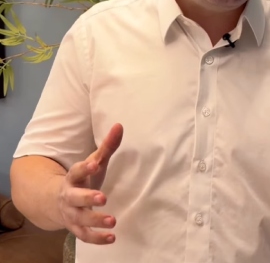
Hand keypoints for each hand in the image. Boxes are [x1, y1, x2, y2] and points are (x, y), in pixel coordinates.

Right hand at [57, 123, 122, 244]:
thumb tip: (120, 125)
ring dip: (95, 221)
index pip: (76, 171)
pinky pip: (84, 235)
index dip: (85, 168)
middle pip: (76, 198)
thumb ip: (107, 147)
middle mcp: (69, 196)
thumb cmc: (82, 179)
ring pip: (80, 219)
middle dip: (88, 198)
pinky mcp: (76, 228)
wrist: (55, 201)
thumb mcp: (93, 163)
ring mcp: (71, 214)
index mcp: (73, 177)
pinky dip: (97, 238)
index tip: (95, 164)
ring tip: (113, 221)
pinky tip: (112, 238)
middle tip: (103, 198)